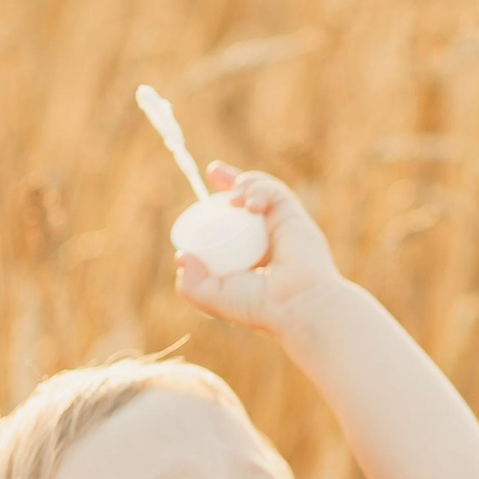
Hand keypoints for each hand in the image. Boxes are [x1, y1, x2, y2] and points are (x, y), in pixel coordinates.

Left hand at [173, 163, 346, 336]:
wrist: (296, 305)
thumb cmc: (260, 306)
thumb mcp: (215, 298)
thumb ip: (192, 285)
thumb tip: (181, 257)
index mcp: (252, 257)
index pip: (233, 226)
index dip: (217, 210)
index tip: (202, 202)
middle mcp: (268, 240)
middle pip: (248, 201)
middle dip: (231, 181)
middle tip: (214, 172)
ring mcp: (282, 227)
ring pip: (262, 192)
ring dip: (244, 185)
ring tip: (236, 199)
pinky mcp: (294, 217)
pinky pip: (275, 193)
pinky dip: (259, 190)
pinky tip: (250, 205)